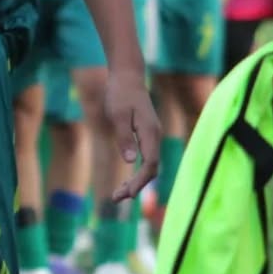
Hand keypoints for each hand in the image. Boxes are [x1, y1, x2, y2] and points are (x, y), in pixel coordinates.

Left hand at [105, 69, 161, 200]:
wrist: (128, 76)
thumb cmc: (120, 93)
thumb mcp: (117, 114)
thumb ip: (124, 137)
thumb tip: (131, 161)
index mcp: (150, 132)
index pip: (150, 163)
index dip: (141, 180)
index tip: (128, 193)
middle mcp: (155, 136)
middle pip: (152, 168)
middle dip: (137, 185)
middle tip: (117, 198)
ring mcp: (153, 136)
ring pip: (150, 165)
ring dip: (137, 181)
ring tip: (118, 194)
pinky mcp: (147, 135)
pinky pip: (147, 158)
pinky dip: (138, 172)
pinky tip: (126, 180)